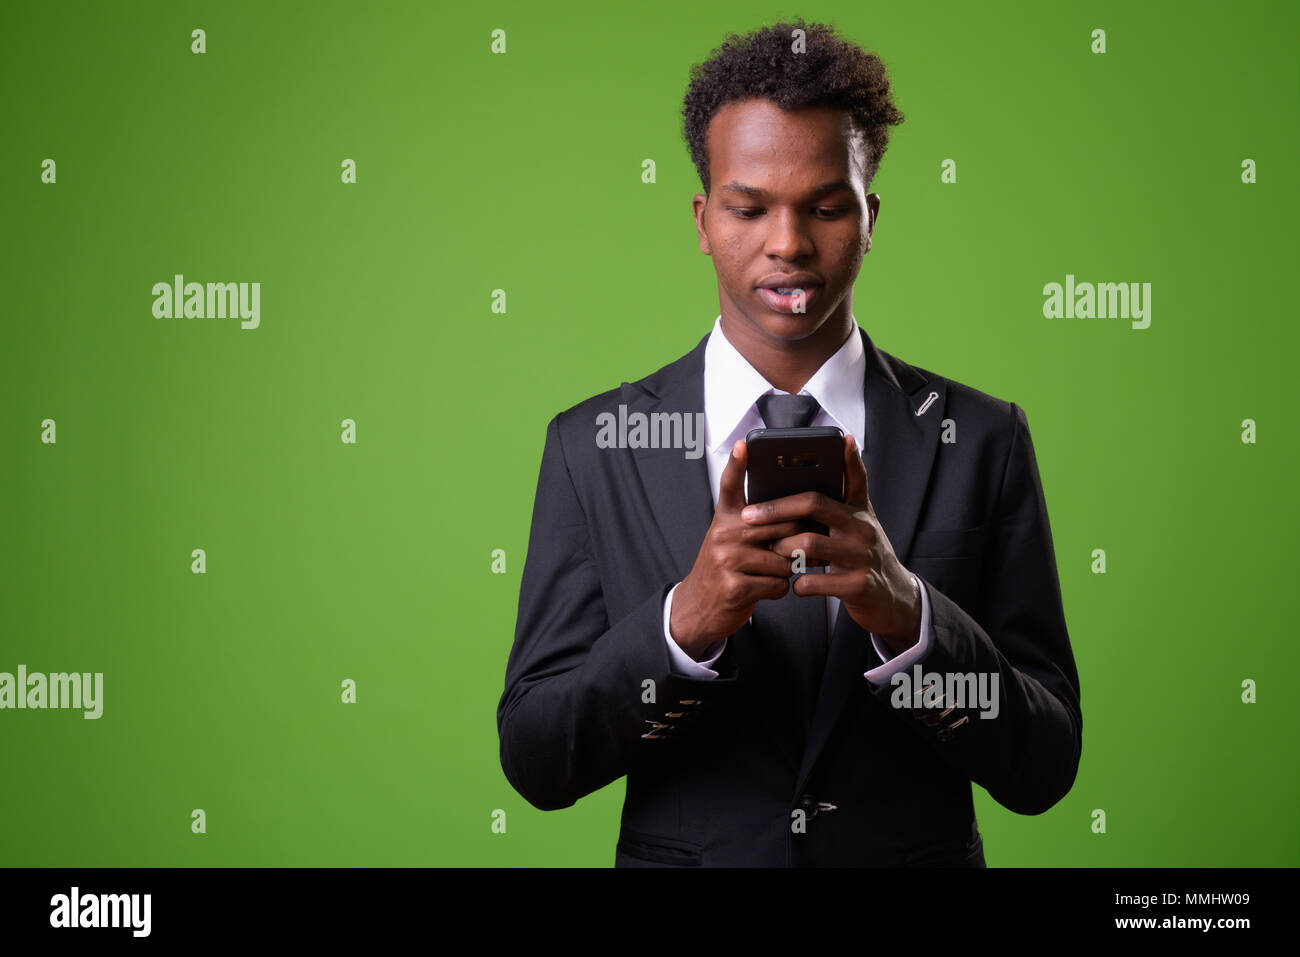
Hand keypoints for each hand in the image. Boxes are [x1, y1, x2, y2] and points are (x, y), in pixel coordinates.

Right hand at [670, 440, 807, 658]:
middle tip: (806, 550)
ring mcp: (727, 560)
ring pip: (784, 559)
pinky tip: (766, 589)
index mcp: (725, 519)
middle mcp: (723, 534)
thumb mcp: (729, 539)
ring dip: (789, 571)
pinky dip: (779, 590)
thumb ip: (755, 524)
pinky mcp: (735, 586)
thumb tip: (797, 516)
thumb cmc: (724, 569)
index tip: (744, 445)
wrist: (697, 607)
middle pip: (781, 526)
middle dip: (798, 541)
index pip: (730, 485)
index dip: (737, 464)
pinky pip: (778, 584)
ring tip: (775, 573)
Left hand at [740, 433, 921, 654]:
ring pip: (809, 542)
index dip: (849, 458)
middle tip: (748, 516)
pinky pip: (814, 581)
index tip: (843, 439)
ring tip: (774, 551)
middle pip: (814, 505)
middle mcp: (862, 528)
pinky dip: (798, 583)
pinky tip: (795, 584)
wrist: (893, 599)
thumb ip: (838, 506)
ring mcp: (861, 556)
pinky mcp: (857, 586)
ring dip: (782, 547)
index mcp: (859, 512)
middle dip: (775, 509)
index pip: (854, 478)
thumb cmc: (864, 558)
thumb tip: (803, 489)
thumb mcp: (858, 527)